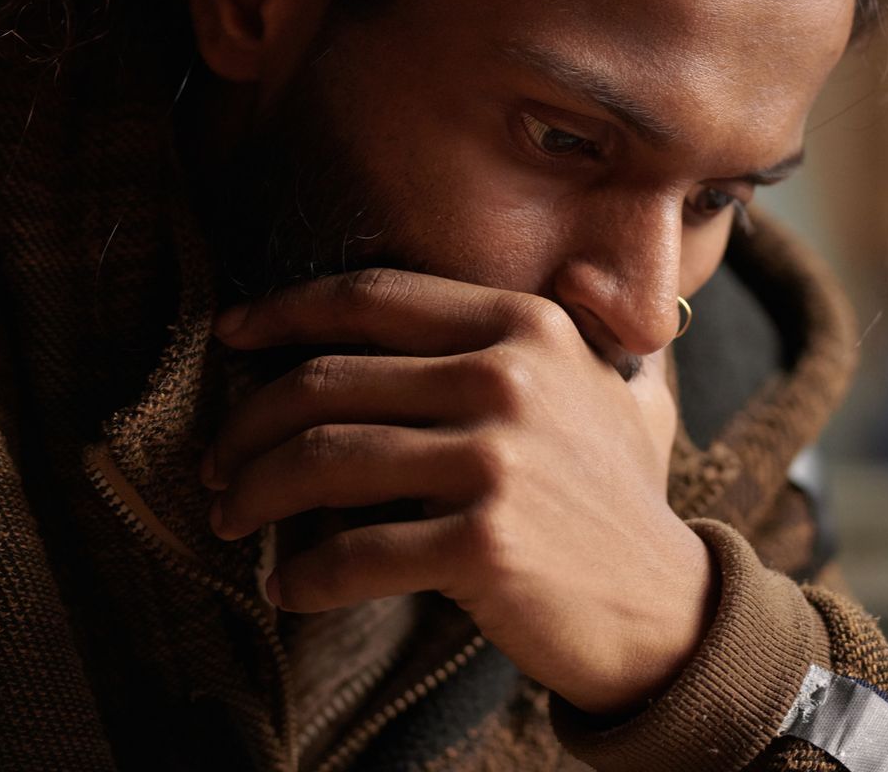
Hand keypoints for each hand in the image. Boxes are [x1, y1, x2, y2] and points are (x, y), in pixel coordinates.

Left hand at [200, 267, 718, 715]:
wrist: (670, 611)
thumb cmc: (620, 498)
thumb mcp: (608, 386)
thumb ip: (567, 328)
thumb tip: (545, 275)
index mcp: (524, 325)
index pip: (372, 297)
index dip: (284, 310)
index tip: (230, 333)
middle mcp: (507, 378)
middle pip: (326, 381)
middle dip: (247, 423)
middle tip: (217, 461)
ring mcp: (496, 461)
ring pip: (322, 460)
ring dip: (255, 494)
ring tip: (231, 518)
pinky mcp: (481, 544)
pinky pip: (353, 553)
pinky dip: (304, 576)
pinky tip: (288, 588)